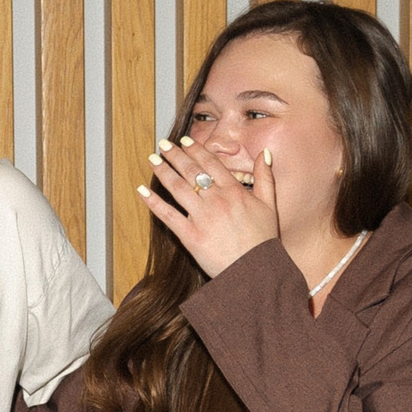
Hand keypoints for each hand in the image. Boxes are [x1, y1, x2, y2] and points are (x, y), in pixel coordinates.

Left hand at [140, 136, 279, 278]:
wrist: (255, 269)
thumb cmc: (263, 240)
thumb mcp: (269, 205)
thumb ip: (265, 177)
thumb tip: (264, 153)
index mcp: (235, 191)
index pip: (211, 164)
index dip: (196, 151)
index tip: (185, 141)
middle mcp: (216, 200)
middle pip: (192, 171)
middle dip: (176, 155)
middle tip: (163, 144)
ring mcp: (202, 217)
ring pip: (178, 188)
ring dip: (163, 171)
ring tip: (152, 159)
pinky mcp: (190, 236)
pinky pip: (168, 215)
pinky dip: (153, 202)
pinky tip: (142, 191)